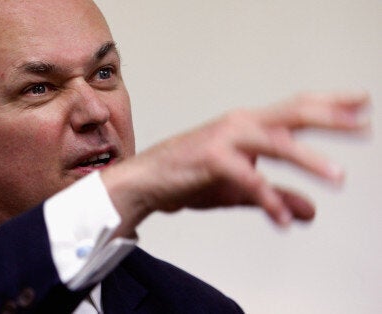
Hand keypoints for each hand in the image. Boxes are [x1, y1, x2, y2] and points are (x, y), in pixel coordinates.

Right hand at [103, 92, 370, 233]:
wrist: (146, 181)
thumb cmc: (188, 177)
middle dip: (332, 118)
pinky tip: (283, 220)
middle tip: (363, 124)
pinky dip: (268, 199)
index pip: (296, 110)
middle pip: (293, 114)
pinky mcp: (210, 160)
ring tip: (337, 177)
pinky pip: (247, 180)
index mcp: (248, 125)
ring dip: (308, 159)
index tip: (361, 104)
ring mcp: (225, 139)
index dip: (330, 105)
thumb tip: (310, 211)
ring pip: (275, 143)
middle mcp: (239, 125)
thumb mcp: (240, 190)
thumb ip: (277, 197)